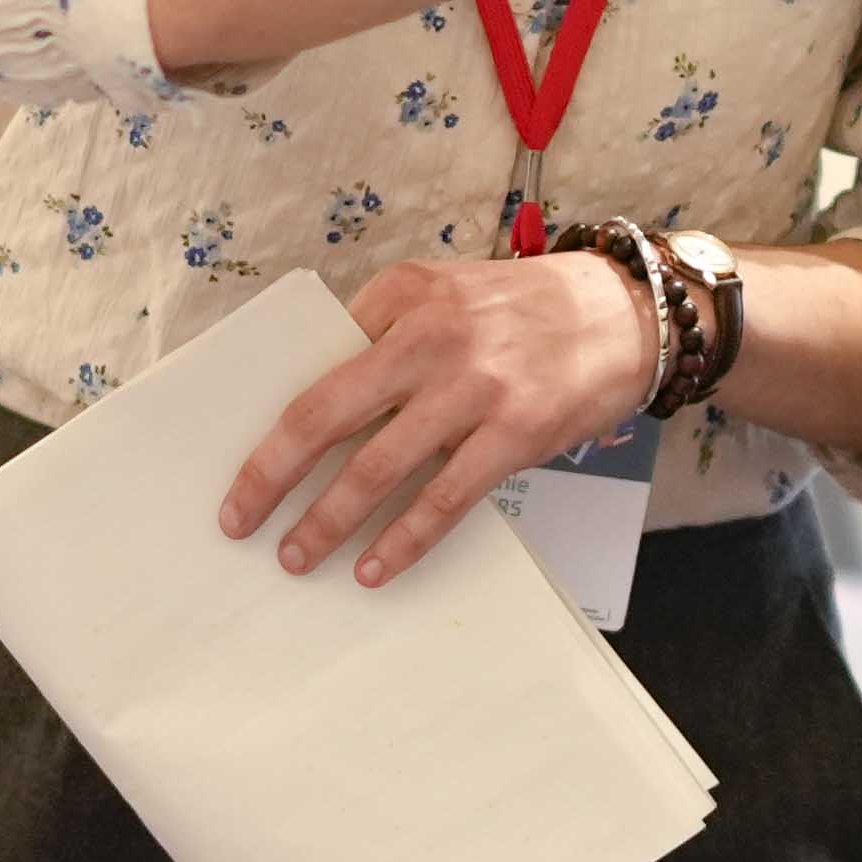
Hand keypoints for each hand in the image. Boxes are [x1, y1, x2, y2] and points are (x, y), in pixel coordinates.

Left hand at [224, 246, 663, 587]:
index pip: (316, 364)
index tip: (243, 466)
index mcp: (402, 296)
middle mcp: (431, 336)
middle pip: (326, 416)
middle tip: (238, 520)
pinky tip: (373, 568)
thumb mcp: (446, 294)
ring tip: (298, 556)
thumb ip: (387, 335)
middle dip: (271, 476)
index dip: (273, 422)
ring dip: (327, 520)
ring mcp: (474, 387)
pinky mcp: (515, 433)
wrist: (624, 313)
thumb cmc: (525, 310)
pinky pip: (444, 499)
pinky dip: (402, 540)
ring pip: (378, 468)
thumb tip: (325, 412)